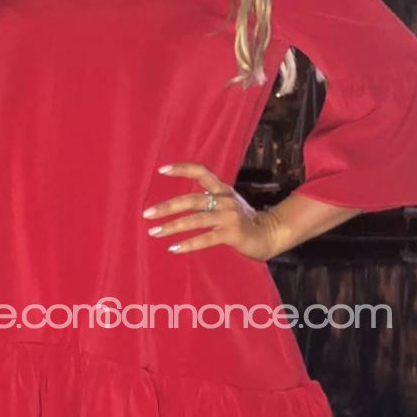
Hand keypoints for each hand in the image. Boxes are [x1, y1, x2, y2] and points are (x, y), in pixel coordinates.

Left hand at [143, 163, 277, 260]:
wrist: (270, 234)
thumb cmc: (243, 220)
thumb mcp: (227, 203)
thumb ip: (208, 200)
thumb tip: (180, 203)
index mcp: (223, 190)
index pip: (201, 172)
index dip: (182, 169)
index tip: (161, 170)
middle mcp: (225, 200)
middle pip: (191, 200)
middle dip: (167, 207)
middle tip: (147, 214)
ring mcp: (229, 216)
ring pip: (195, 220)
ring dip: (172, 227)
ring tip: (155, 232)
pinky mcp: (232, 234)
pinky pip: (206, 239)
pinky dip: (188, 244)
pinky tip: (173, 248)